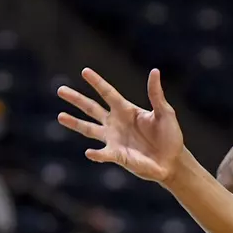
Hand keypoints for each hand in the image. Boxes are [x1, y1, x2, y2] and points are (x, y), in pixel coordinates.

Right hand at [58, 68, 184, 183]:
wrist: (172, 161)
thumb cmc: (170, 136)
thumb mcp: (165, 112)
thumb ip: (156, 94)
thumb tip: (154, 71)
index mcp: (126, 110)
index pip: (108, 93)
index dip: (97, 82)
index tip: (84, 71)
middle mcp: (116, 123)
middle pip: (91, 108)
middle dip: (77, 99)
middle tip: (60, 90)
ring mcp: (114, 139)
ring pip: (89, 129)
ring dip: (75, 123)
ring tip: (60, 116)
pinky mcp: (117, 156)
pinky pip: (103, 154)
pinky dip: (96, 154)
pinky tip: (89, 152)